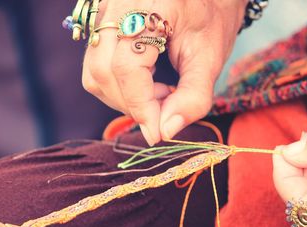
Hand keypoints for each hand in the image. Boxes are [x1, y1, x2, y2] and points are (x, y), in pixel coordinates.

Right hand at [82, 0, 245, 144]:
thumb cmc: (212, 20)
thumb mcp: (210, 58)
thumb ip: (192, 96)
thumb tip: (166, 132)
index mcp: (147, 7)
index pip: (127, 67)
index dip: (140, 106)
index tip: (159, 133)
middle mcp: (118, 6)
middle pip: (102, 71)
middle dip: (132, 104)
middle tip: (165, 108)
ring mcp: (105, 14)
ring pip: (94, 72)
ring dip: (123, 98)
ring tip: (159, 93)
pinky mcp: (103, 25)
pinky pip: (96, 65)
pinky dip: (118, 86)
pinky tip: (146, 83)